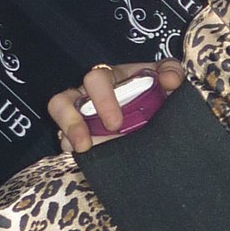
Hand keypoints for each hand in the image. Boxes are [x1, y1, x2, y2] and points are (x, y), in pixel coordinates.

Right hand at [48, 58, 182, 152]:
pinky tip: (83, 157)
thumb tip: (169, 81)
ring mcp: (78, 115)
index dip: (102, 101)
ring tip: (80, 150)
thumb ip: (171, 73)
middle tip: (89, 143)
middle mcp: (87, 94)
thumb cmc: (157, 90)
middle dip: (74, 123)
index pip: (96, 80)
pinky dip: (70, 147)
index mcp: (109, 77)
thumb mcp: (166, 78)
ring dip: (67, 134)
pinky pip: (64, 140)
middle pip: (63, 100)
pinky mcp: (77, 135)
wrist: (158, 113)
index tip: (116, 124)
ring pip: (58, 118)